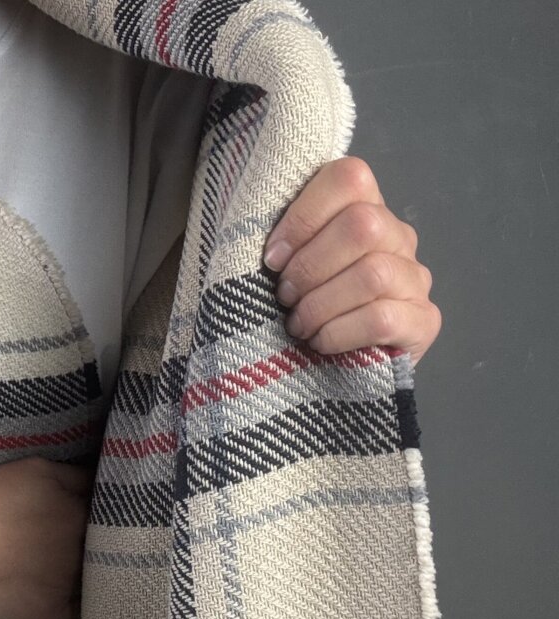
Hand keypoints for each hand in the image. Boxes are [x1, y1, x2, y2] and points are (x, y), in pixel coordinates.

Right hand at [0, 456, 93, 618]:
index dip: (105, 516)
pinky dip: (85, 610)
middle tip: (92, 545)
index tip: (101, 518)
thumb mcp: (34, 470)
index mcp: (81, 513)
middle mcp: (82, 549)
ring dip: (98, 577)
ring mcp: (69, 585)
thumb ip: (76, 476)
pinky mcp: (53, 613)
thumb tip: (102, 482)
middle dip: (104, 546)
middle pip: (107, 549)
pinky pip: (82, 615)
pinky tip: (79, 602)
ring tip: (85, 574)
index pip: (110, 514)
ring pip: (99, 582)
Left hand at [262, 156, 440, 366]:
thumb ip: (283, 243)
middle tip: (285, 297)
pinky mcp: (423, 321)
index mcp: (363, 210)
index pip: (348, 178)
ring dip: (321, 304)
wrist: (329, 374)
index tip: (272, 259)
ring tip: (298, 325)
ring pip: (373, 273)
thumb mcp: (285, 270)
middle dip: (310, 267)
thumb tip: (260, 241)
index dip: (303, 216)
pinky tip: (320, 343)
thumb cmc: (299, 310)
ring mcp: (414, 279)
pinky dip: (339, 333)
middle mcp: (397, 237)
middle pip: (363, 225)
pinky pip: (382, 319)